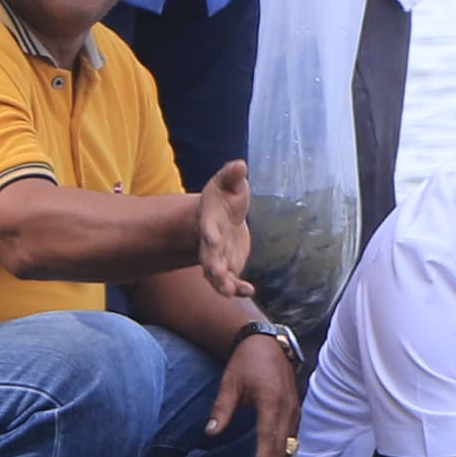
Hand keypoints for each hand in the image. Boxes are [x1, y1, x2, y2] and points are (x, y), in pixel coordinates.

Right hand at [192, 158, 253, 299]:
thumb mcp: (228, 183)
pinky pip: (231, 282)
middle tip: (216, 274)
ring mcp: (218, 258)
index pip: (207, 227)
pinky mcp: (229, 268)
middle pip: (208, 256)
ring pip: (216, 275)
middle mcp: (211, 243)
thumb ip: (232, 176)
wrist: (224, 218)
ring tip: (232, 291)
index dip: (209, 232)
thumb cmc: (224, 197)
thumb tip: (240, 164)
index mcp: (210, 221)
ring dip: (223, 284)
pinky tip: (248, 292)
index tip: (210, 238)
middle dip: (212, 265)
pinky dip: (238, 288)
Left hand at [204, 328, 298, 456]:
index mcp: (272, 401)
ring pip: (287, 447)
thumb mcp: (229, 383)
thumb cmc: (248, 361)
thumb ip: (221, 410)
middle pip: (280, 448)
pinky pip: (289, 439)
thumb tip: (210, 432)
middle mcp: (287, 408)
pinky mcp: (294, 413)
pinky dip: (278, 454)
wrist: (268, 343)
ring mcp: (294, 411)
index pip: (268, 436)